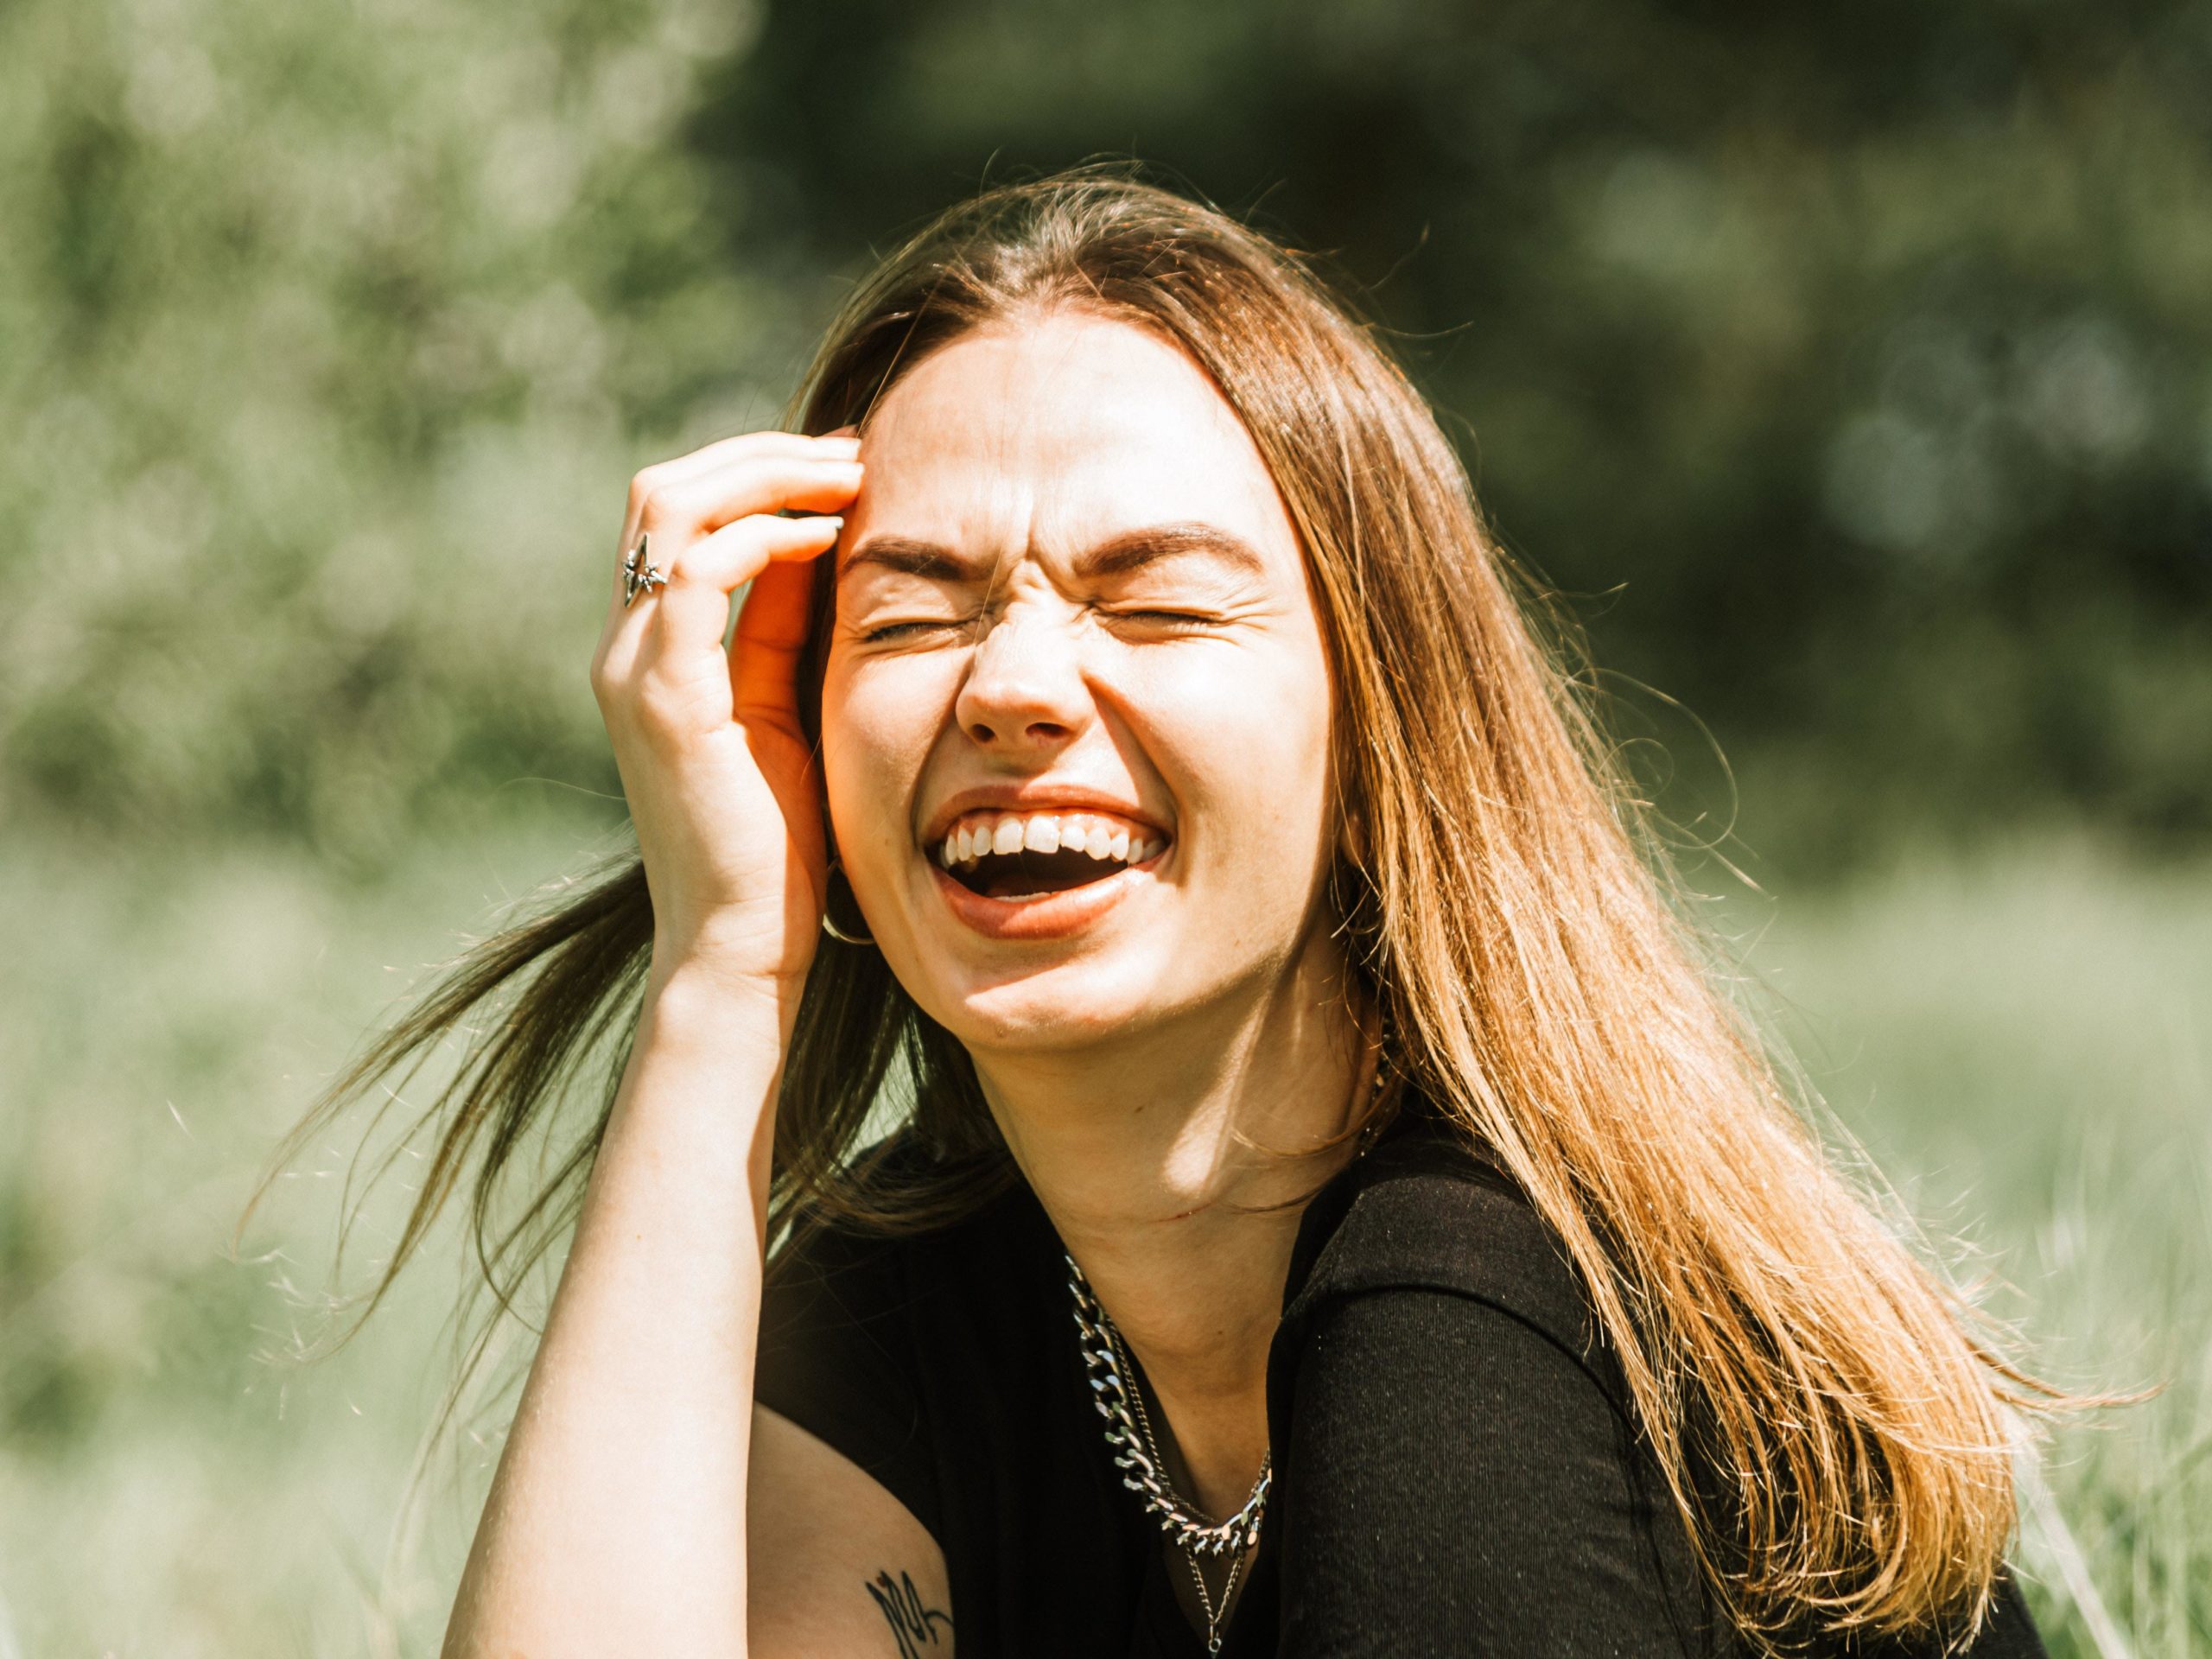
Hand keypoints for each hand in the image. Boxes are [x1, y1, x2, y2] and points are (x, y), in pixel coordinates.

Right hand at [589, 429, 861, 990]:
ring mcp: (634, 671)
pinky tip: (823, 540)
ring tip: (849, 479)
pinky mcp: (665, 701)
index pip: (680, 513)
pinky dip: (760, 539)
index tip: (849, 465)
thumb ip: (784, 627)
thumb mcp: (786, 707)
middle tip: (853, 454)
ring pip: (670, 512)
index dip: (759, 469)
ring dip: (765, 476)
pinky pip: (697, 579)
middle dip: (763, 454)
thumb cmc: (777, 843)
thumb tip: (824, 540)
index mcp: (651, 648)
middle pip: (664, 490)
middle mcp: (626, 648)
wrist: (742, 943)